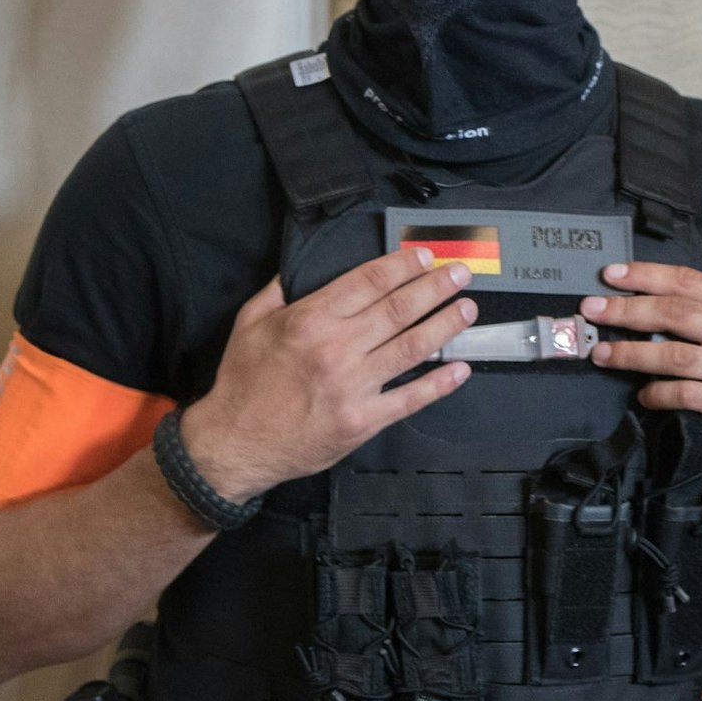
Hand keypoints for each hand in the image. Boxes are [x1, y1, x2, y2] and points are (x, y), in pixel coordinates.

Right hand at [178, 248, 479, 501]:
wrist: (233, 444)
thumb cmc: (242, 383)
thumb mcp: (249, 324)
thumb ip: (277, 291)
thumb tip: (297, 264)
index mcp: (309, 320)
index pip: (368, 282)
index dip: (402, 266)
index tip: (425, 256)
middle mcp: (336, 348)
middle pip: (398, 309)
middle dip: (434, 288)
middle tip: (460, 273)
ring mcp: (352, 386)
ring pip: (411, 348)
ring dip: (444, 325)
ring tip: (468, 309)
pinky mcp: (362, 421)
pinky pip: (408, 399)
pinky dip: (438, 384)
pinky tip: (461, 369)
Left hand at [580, 261, 701, 488]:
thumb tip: (644, 305)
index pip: (691, 282)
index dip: (648, 275)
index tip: (611, 275)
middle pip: (678, 313)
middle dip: (629, 310)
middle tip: (593, 310)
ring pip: (676, 354)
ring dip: (632, 354)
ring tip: (603, 355)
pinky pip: (686, 394)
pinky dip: (658, 394)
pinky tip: (643, 396)